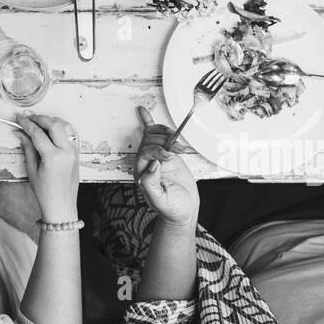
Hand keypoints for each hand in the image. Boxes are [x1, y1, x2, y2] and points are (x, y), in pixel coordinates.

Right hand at [17, 114, 79, 222]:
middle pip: (54, 124)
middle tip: (28, 119)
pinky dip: (62, 127)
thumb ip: (27, 148)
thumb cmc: (45, 192)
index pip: (38, 133)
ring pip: (65, 126)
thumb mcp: (32, 170)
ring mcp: (74, 152)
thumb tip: (20, 133)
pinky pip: (71, 133)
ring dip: (52, 121)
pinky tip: (52, 129)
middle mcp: (66, 152)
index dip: (26, 124)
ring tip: (39, 123)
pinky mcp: (77, 153)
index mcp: (54, 158)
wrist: (61, 206)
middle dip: (40, 118)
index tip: (19, 119)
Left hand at [133, 106, 198, 227]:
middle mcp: (146, 163)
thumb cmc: (171, 208)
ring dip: (166, 134)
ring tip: (178, 145)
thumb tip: (151, 164)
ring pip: (154, 135)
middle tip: (177, 152)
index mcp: (141, 173)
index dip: (157, 151)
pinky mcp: (165, 154)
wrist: (182, 211)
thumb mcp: (160, 200)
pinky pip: (153, 134)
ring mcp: (155, 157)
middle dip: (164, 142)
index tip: (170, 158)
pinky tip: (143, 111)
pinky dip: (148, 121)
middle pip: (149, 140)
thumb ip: (151, 183)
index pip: (145, 152)